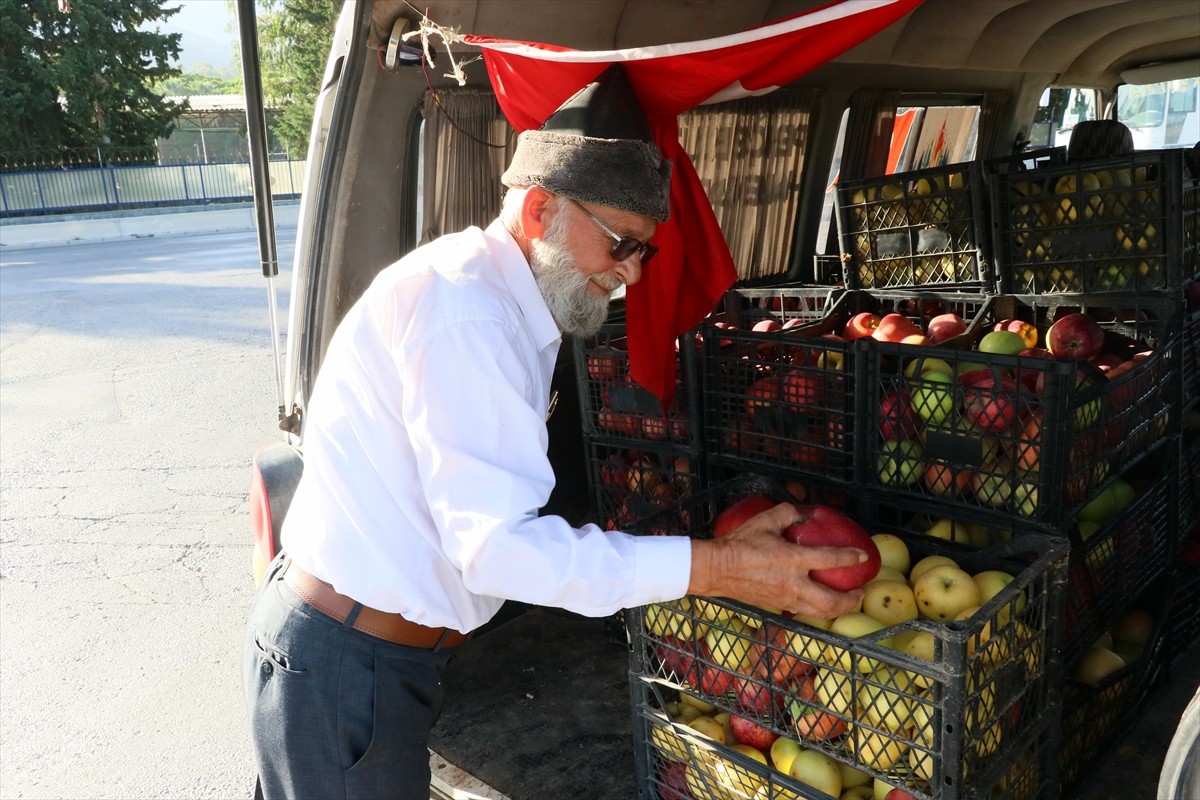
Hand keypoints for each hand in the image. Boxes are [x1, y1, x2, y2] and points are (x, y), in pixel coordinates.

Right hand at [688, 502, 865, 619]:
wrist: (716, 569)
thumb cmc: (740, 543)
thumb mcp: (765, 520)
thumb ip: (788, 514)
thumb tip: (804, 513)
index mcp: (791, 560)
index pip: (829, 559)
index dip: (850, 558)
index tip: (863, 556)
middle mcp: (792, 584)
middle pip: (831, 601)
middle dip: (851, 599)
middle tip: (861, 591)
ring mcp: (786, 598)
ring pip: (820, 612)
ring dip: (838, 608)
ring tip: (848, 601)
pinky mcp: (778, 606)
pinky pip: (804, 611)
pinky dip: (818, 609)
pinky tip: (820, 602)